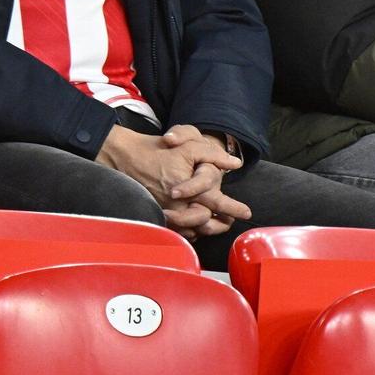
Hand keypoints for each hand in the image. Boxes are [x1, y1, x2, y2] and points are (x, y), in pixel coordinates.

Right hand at [99, 123, 250, 236]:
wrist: (127, 156)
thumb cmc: (160, 149)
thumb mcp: (189, 145)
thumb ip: (213, 155)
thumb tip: (235, 162)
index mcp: (190, 189)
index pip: (217, 203)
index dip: (233, 209)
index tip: (247, 213)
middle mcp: (178, 204)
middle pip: (205, 223)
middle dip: (219, 224)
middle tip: (229, 222)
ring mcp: (166, 211)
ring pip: (190, 229)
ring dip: (205, 228)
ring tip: (217, 225)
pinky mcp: (157, 213)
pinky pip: (176, 229)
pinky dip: (187, 228)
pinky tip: (195, 224)